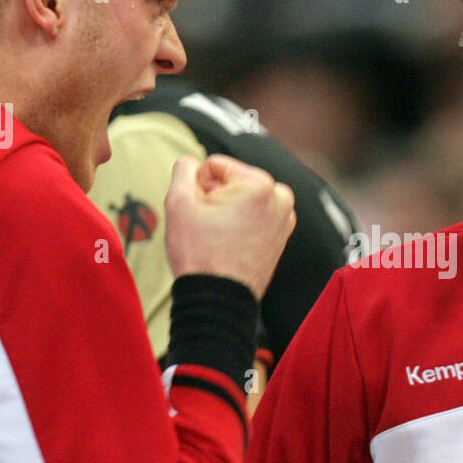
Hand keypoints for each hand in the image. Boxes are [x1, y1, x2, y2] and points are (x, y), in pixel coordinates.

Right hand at [163, 154, 294, 297]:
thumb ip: (183, 170)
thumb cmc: (200, 255)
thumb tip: (192, 163)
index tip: (199, 211)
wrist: (218, 299)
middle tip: (208, 225)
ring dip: (227, 210)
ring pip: (242, 198)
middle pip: (232, 181)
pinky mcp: (282, 234)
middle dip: (216, 197)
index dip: (198, 185)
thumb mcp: (178, 203)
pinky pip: (253, 216)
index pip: (215, 165)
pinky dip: (240, 223)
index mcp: (260, 185)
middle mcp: (280, 198)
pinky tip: (229, 243)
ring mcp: (284, 218)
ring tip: (219, 235)